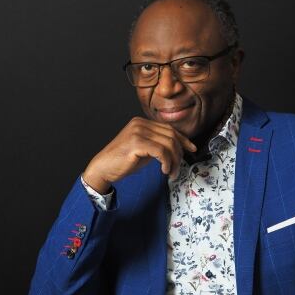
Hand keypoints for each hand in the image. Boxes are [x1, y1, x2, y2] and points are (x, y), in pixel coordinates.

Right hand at [81, 117, 196, 193]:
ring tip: (170, 173)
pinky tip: (163, 170)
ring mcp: (138, 132)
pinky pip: (161, 151)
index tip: (191, 149)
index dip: (183, 139)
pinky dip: (166, 162)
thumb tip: (177, 148)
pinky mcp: (136, 143)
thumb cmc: (122, 161)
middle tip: (176, 169)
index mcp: (141, 122)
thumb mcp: (143, 149)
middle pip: (171, 135)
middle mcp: (140, 123)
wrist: (103, 168)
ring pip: (169, 144)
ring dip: (174, 161)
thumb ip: (157, 144)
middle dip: (179, 154)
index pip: (169, 128)